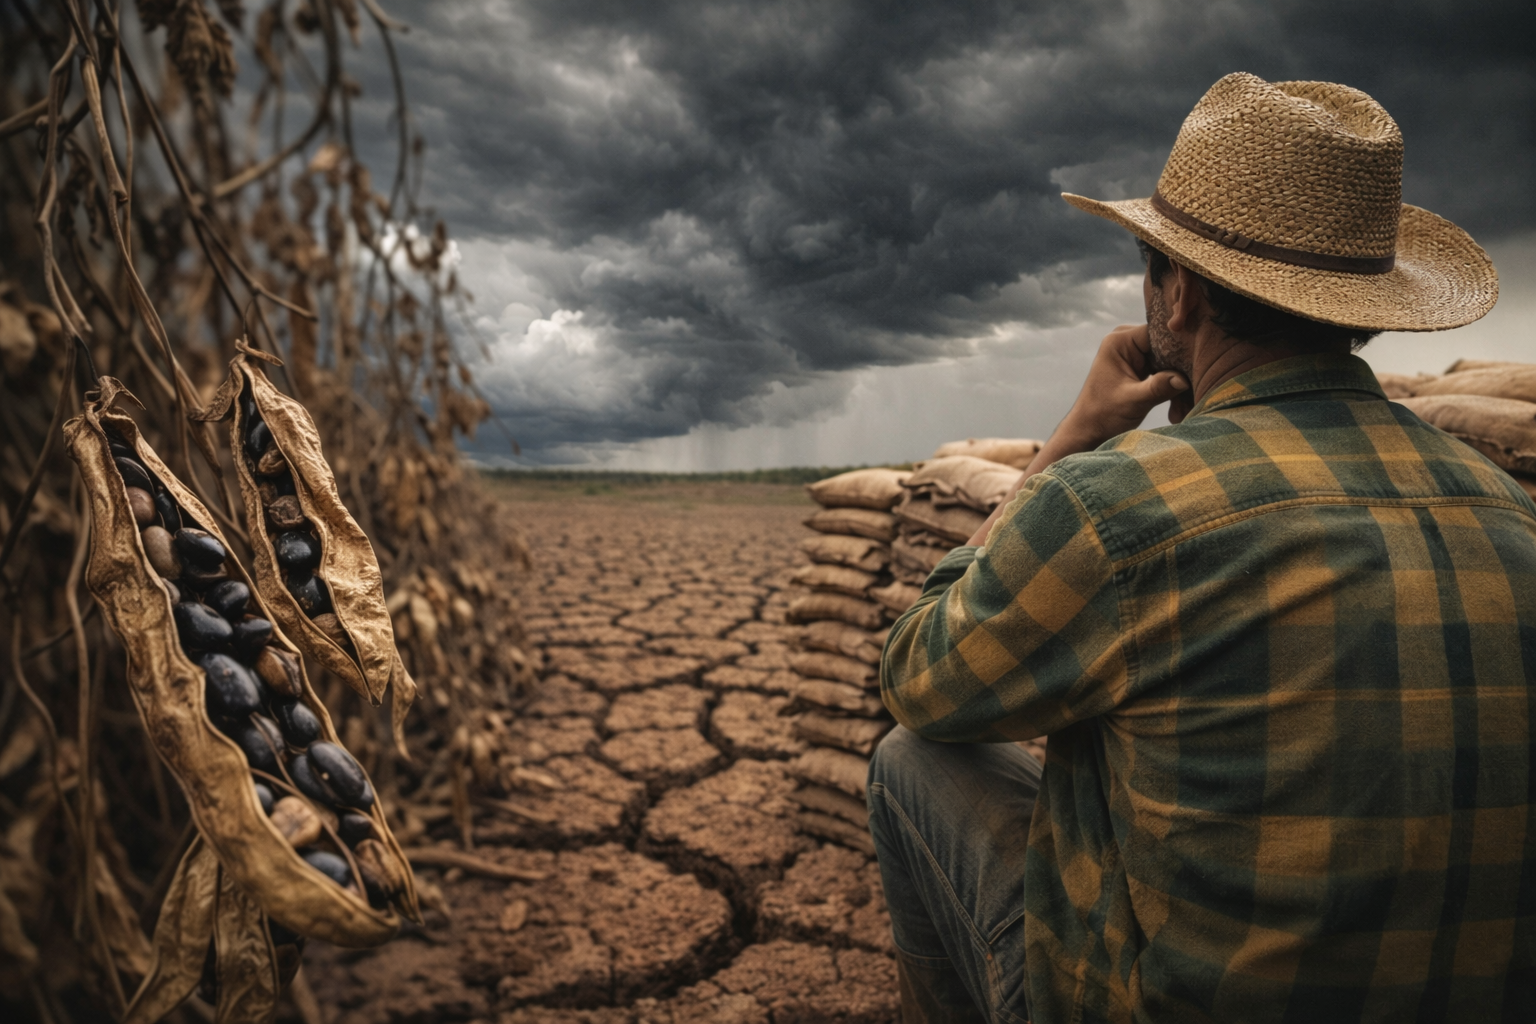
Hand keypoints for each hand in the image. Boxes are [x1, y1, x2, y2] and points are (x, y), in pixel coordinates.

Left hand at [1057, 324, 1188, 447]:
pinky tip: (1179, 405)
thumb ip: (1157, 388)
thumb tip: (1183, 379)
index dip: (1180, 347)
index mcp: (1119, 341)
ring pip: (1169, 358)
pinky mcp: (1140, 366)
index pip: (1160, 333)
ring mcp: (1134, 353)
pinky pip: (1165, 368)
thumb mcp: (1132, 401)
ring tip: (1185, 403)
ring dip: (1178, 379)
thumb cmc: (1103, 416)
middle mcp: (1126, 341)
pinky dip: (1172, 384)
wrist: (1089, 430)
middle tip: (1194, 387)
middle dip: (1180, 367)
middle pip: (1167, 344)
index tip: (1197, 364)